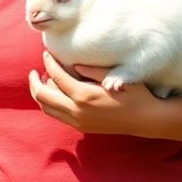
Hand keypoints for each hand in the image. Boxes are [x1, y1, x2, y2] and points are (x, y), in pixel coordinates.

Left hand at [28, 52, 157, 134]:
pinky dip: (49, 104)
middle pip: (42, 94)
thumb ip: (92, 70)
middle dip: (34, 81)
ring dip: (39, 93)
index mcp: (84, 96)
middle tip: (33, 71)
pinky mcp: (80, 127)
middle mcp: (76, 111)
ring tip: (41, 82)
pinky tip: (54, 94)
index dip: (49, 63)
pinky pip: (55, 115)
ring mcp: (77, 121)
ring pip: (46, 108)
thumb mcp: (116, 77)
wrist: (148, 120)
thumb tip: (73, 64)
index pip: (56, 76)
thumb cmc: (135, 94)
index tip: (46, 54)